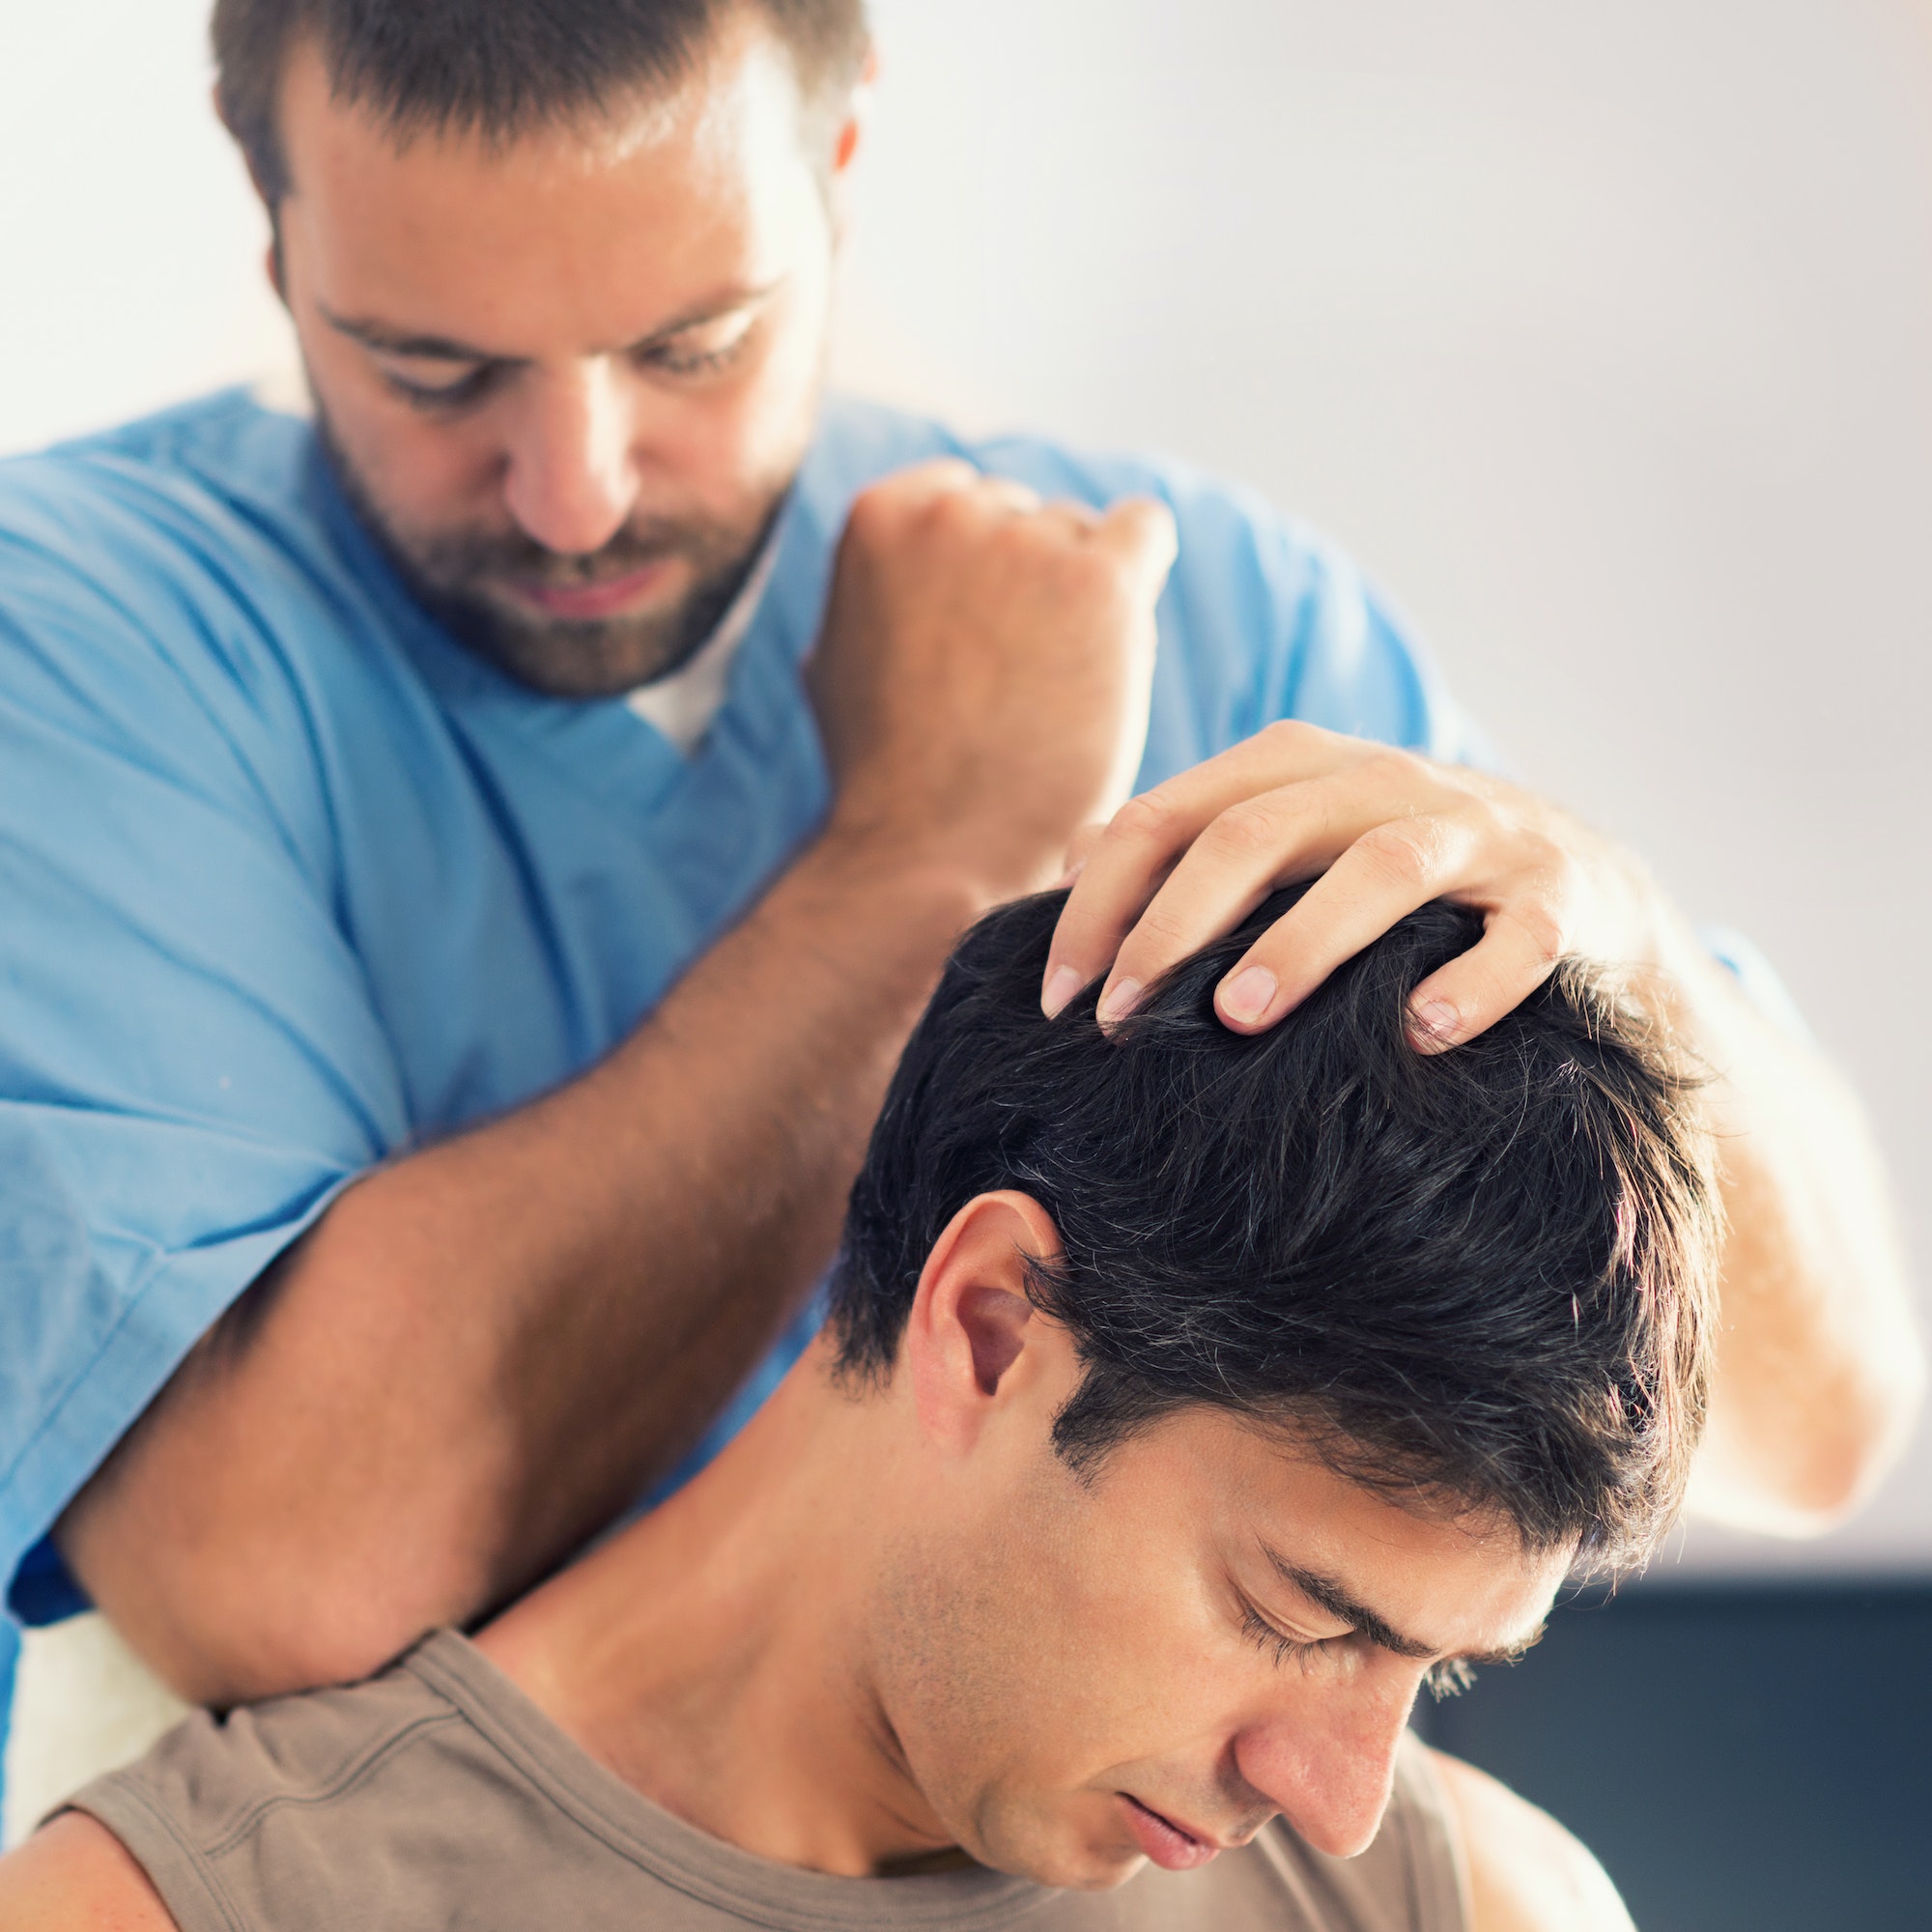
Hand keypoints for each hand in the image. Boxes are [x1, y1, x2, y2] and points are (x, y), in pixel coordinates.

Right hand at [810, 460, 1177, 896]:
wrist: (940, 848)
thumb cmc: (890, 779)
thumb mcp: (836, 662)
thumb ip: (870, 593)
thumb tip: (898, 571)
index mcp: (878, 518)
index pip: (965, 496)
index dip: (985, 572)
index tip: (988, 639)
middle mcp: (947, 512)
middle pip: (1028, 516)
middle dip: (1035, 582)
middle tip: (1025, 676)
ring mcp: (1023, 541)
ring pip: (1084, 533)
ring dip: (1084, 597)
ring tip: (1057, 686)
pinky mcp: (1097, 580)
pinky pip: (1143, 529)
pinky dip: (1140, 572)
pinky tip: (1118, 640)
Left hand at [1040, 721, 1655, 1047]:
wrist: (1586, 886)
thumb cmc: (1401, 878)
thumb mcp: (1292, 840)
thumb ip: (1188, 842)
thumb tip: (1069, 861)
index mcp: (1301, 767)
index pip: (1169, 815)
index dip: (1100, 901)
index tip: (1059, 996)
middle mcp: (1385, 782)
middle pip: (1256, 832)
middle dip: (1172, 927)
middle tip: (1121, 1018)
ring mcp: (1479, 833)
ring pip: (1378, 869)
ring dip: (1301, 943)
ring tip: (1237, 1016)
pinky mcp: (1557, 895)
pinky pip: (1516, 938)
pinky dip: (1468, 984)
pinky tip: (1418, 1035)